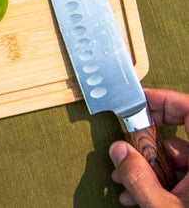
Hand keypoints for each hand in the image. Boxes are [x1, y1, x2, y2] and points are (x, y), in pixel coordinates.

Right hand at [109, 88, 188, 206]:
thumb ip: (139, 179)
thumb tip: (118, 150)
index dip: (165, 100)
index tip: (139, 100)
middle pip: (176, 136)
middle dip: (145, 141)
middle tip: (124, 144)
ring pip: (174, 160)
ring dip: (146, 167)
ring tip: (122, 181)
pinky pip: (178, 177)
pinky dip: (156, 181)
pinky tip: (135, 194)